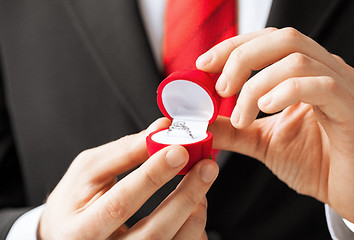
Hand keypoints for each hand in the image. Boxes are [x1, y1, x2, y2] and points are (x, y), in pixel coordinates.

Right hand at [38, 118, 217, 238]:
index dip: (152, 176)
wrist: (69, 233)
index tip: (179, 150)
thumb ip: (125, 150)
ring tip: (201, 183)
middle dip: (185, 196)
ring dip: (194, 213)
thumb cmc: (76, 200)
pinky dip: (194, 230)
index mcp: (80, 229)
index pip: (120, 204)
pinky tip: (195, 207)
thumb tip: (161, 128)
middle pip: (153, 233)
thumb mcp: (88, 171)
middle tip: (206, 167)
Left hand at [197, 27, 353, 224]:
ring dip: (257, 86)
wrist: (350, 192)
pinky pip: (321, 86)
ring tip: (242, 116)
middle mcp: (324, 72)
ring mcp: (341, 87)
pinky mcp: (351, 109)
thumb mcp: (263, 142)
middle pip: (282, 39)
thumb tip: (202, 122)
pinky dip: (285, 92)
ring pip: (296, 60)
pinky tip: (266, 110)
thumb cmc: (315, 163)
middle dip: (242, 58)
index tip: (203, 65)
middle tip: (221, 89)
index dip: (233, 47)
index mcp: (304, 74)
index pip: (267, 41)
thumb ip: (234, 130)